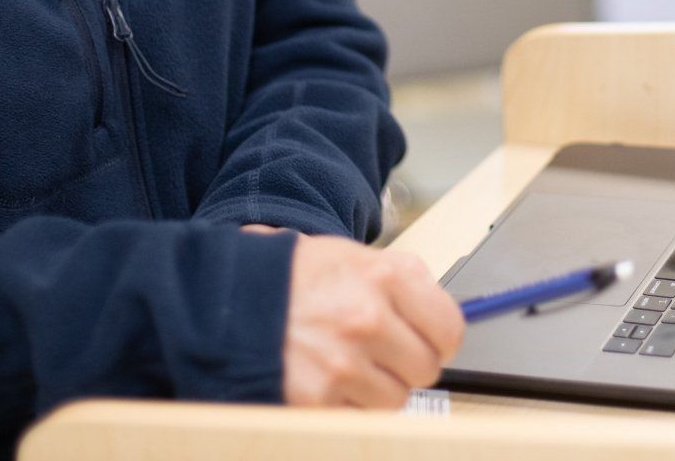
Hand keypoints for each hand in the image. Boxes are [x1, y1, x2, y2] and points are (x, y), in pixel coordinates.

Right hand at [281, 234, 464, 408]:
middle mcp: (368, 319)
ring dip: (377, 389)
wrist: (224, 298)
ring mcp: (343, 362)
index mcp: (386, 276)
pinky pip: (359, 417)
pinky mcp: (318, 398)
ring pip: (395, 399)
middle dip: (408, 365)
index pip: (449, 327)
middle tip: (383, 355)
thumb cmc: (290, 277)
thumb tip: (442, 316)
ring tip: (347, 365)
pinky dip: (347, 406)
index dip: (441, 339)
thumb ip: (401, 282)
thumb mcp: (352, 257)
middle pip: (427, 368)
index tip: (430, 341)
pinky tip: (326, 380)